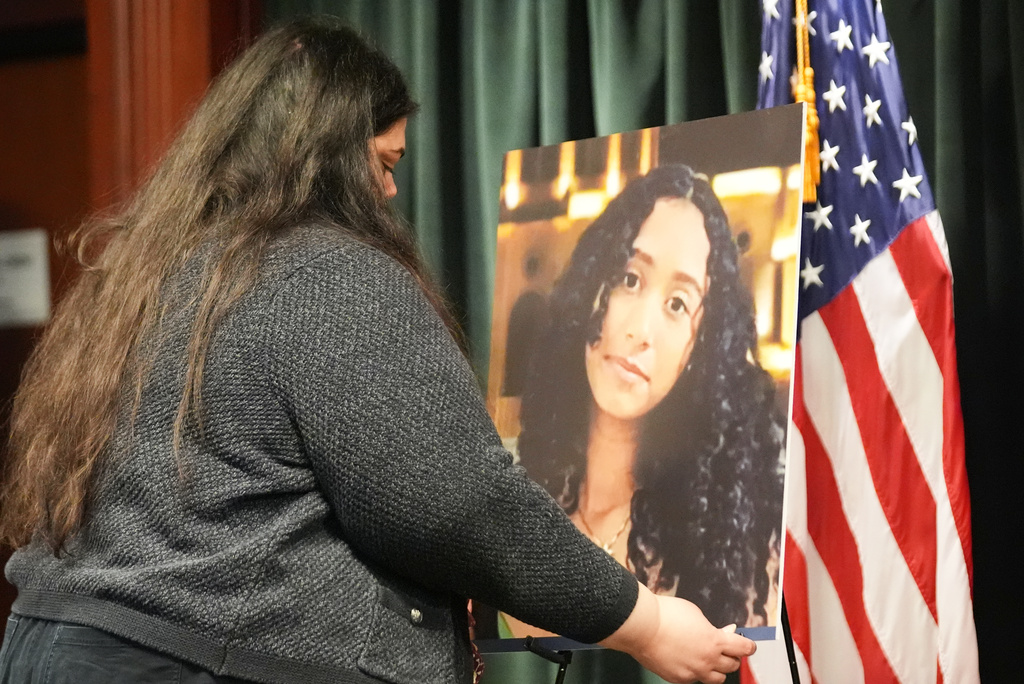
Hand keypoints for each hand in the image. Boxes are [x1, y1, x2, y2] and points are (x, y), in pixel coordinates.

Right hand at [601, 585, 755, 683]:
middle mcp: (706, 660)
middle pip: (732, 666)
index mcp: (715, 642)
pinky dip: (695, 672)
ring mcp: (692, 672)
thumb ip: (713, 627)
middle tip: (725, 648)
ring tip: (709, 659)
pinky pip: (694, 679)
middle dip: (731, 656)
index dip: (748, 646)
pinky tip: (688, 660)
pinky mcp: (678, 678)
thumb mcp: (696, 613)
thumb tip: (725, 632)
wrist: (641, 626)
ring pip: (716, 679)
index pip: (743, 649)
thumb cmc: (665, 615)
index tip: (748, 645)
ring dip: (717, 669)